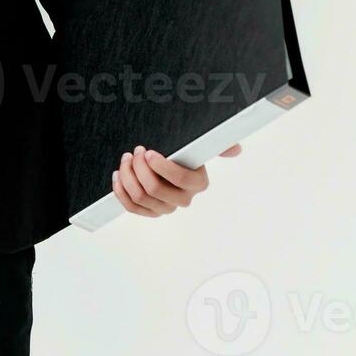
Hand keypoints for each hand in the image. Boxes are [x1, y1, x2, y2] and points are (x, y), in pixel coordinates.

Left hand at [111, 142, 241, 216]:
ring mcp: (165, 208)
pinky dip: (121, 191)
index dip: (161, 167)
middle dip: (139, 168)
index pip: (179, 179)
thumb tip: (236, 149)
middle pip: (154, 189)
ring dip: (128, 176)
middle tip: (134, 152)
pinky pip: (131, 207)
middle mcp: (183, 200)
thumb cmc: (184, 152)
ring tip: (126, 158)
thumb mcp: (200, 144)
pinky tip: (118, 175)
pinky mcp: (149, 211)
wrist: (167, 162)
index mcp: (198, 183)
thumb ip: (219, 144)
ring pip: (140, 197)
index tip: (149, 152)